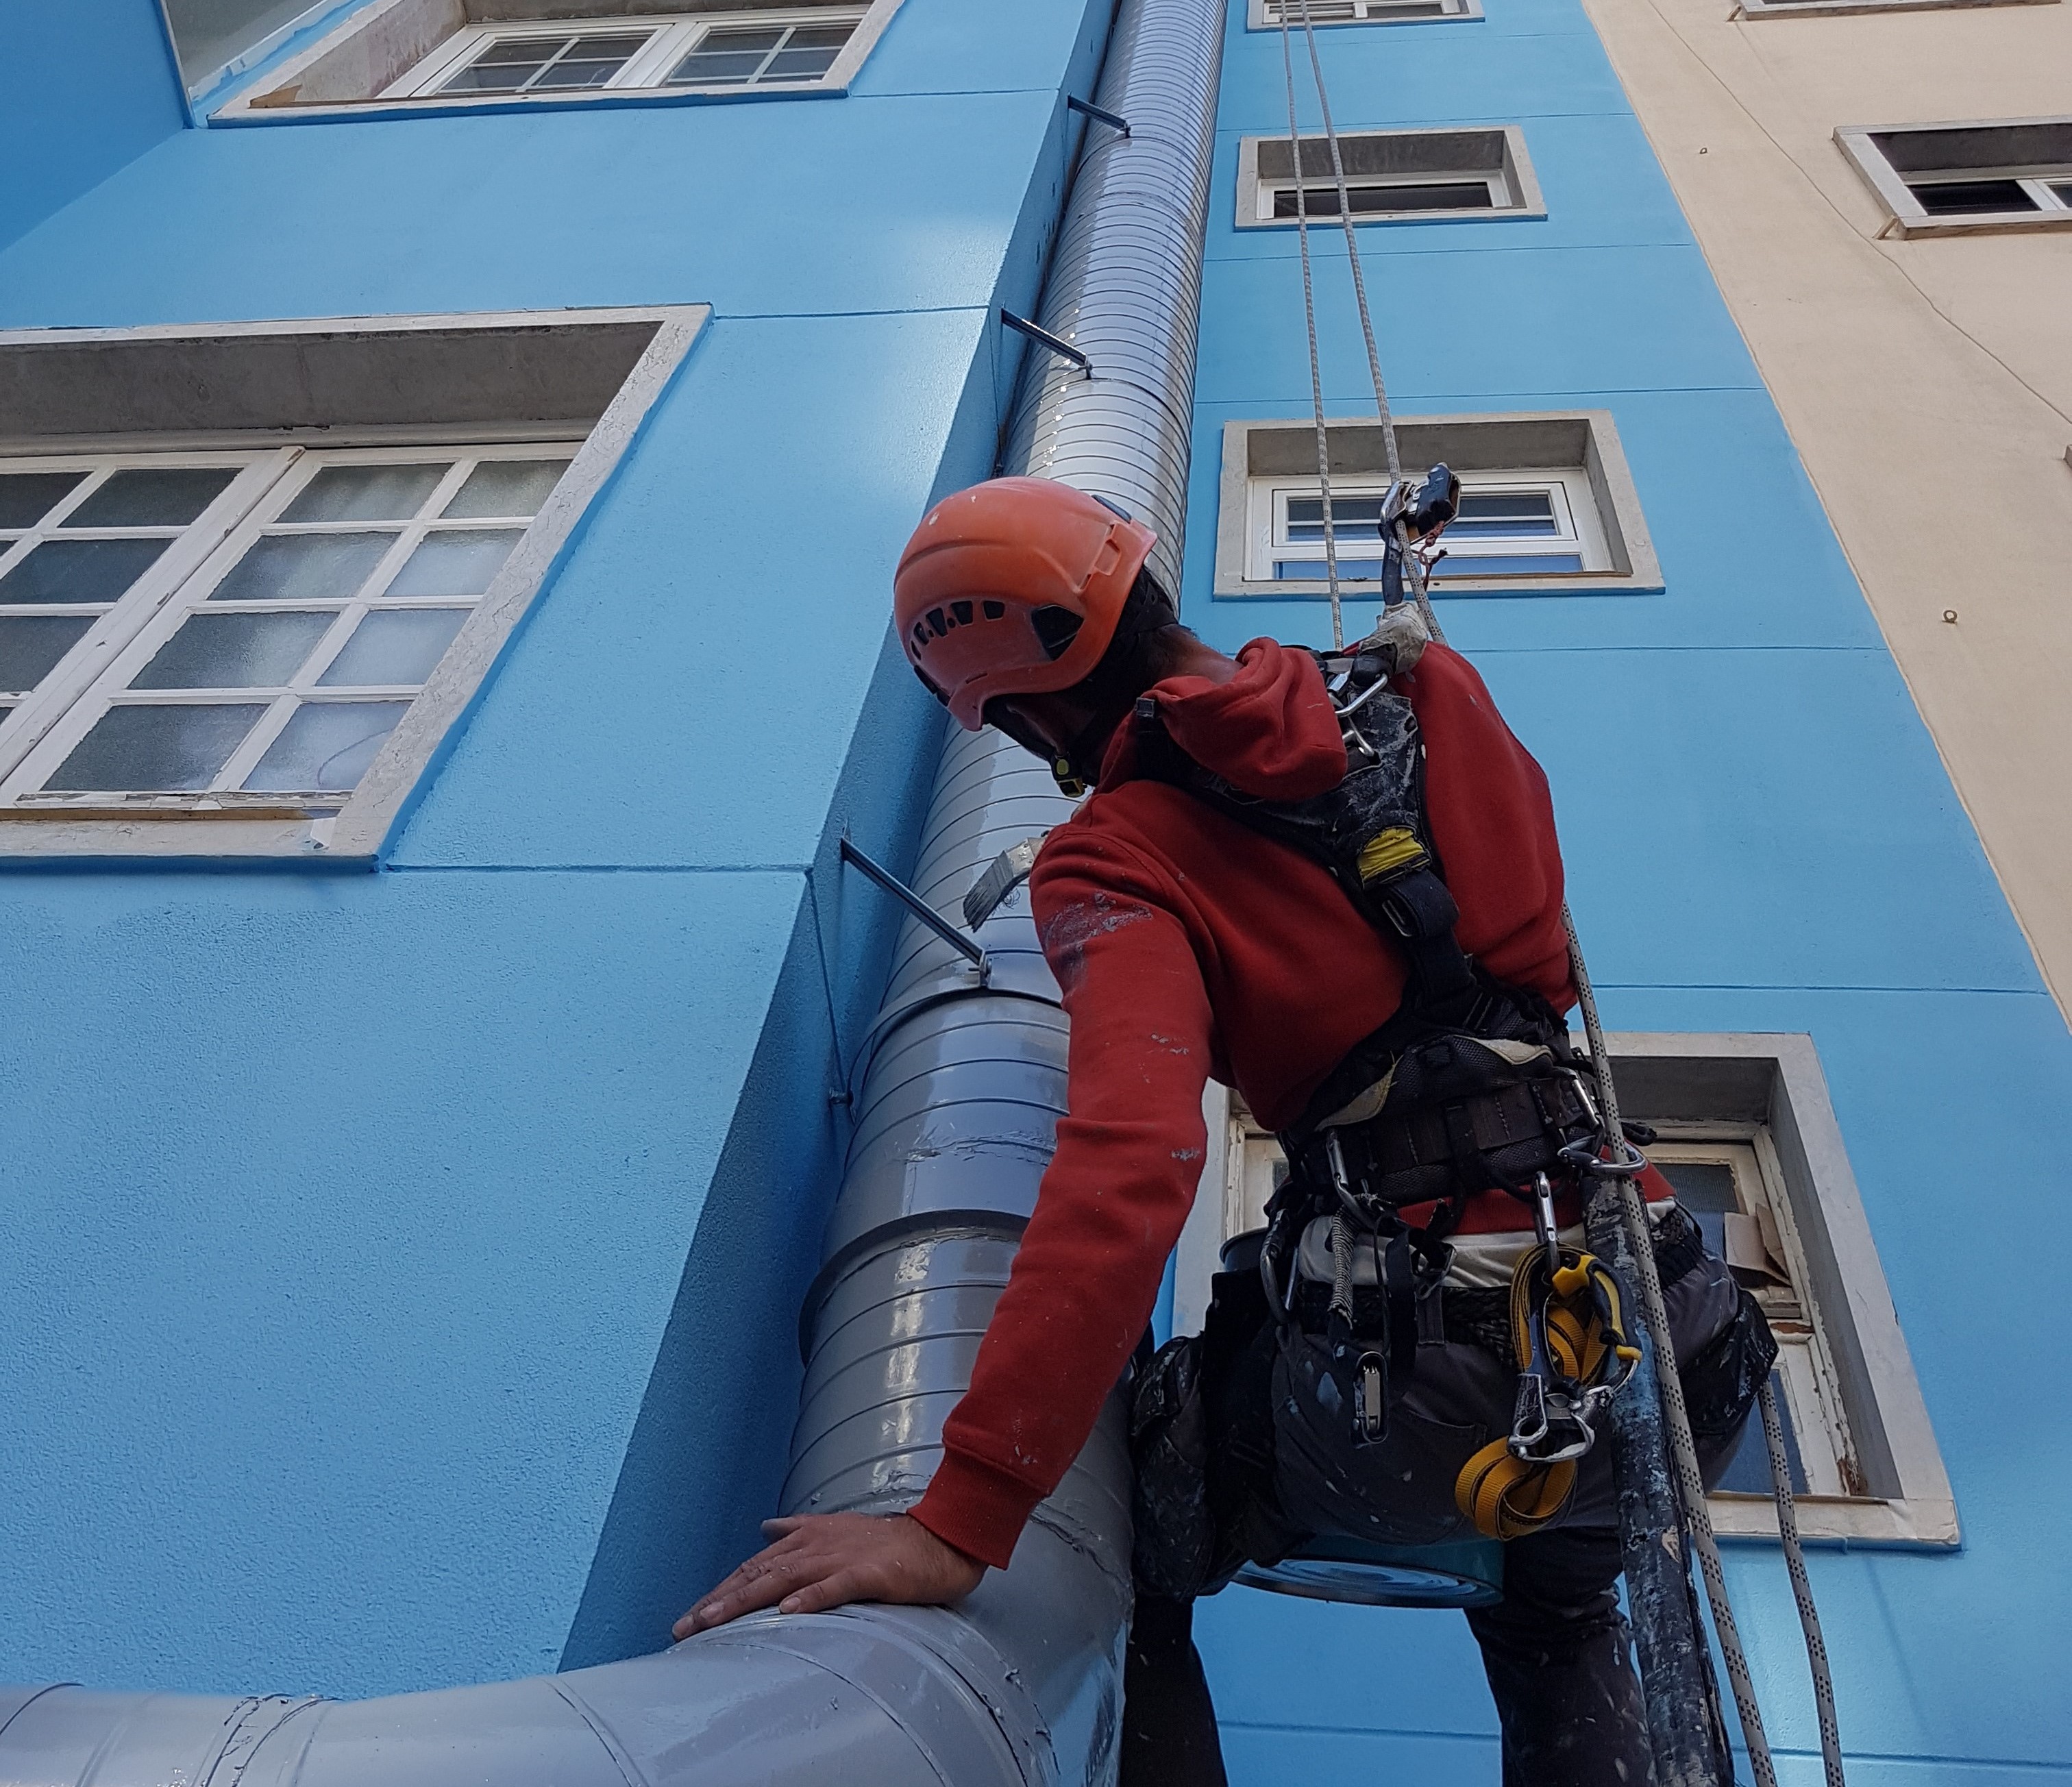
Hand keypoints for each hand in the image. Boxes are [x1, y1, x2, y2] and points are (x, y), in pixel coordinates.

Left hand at [672, 1512, 985, 1639]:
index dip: (720, 1591)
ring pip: (783, 1580)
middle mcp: (815, 1546)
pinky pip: (835, 1587)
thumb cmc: (886, 1541)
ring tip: (714, 1621)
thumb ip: (798, 1529)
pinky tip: (788, 1612)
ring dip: (746, 1600)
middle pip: (758, 1574)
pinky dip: (810, 1598)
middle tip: (685, 1626)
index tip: (690, 1617)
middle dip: (718, 1601)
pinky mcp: (869, 1573)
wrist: (938, 1539)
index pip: (753, 1567)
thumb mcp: (836, 1529)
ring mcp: (840, 1558)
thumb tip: (765, 1529)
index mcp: (806, 1539)